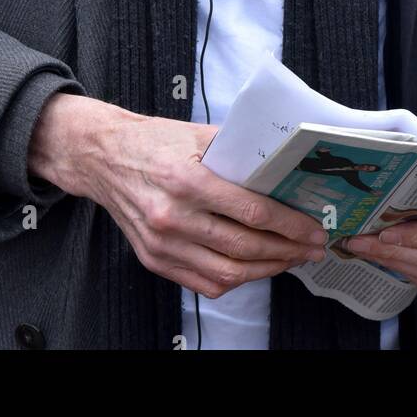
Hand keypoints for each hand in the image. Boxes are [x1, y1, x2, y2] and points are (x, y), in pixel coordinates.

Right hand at [29, 93, 327, 298]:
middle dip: (287, 250)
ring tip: (290, 259)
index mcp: (187, 180)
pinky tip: (255, 268)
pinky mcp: (153, 259)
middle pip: (244, 246)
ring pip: (227, 271)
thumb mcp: (198, 134)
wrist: (103, 158)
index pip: (251, 212)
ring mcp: (162, 244)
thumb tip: (285, 164)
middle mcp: (173, 216)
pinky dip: (235, 280)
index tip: (313, 228)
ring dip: (266, 269)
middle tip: (313, 247)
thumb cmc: (155, 141)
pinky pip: (203, 282)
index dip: (289, 224)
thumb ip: (239, 151)